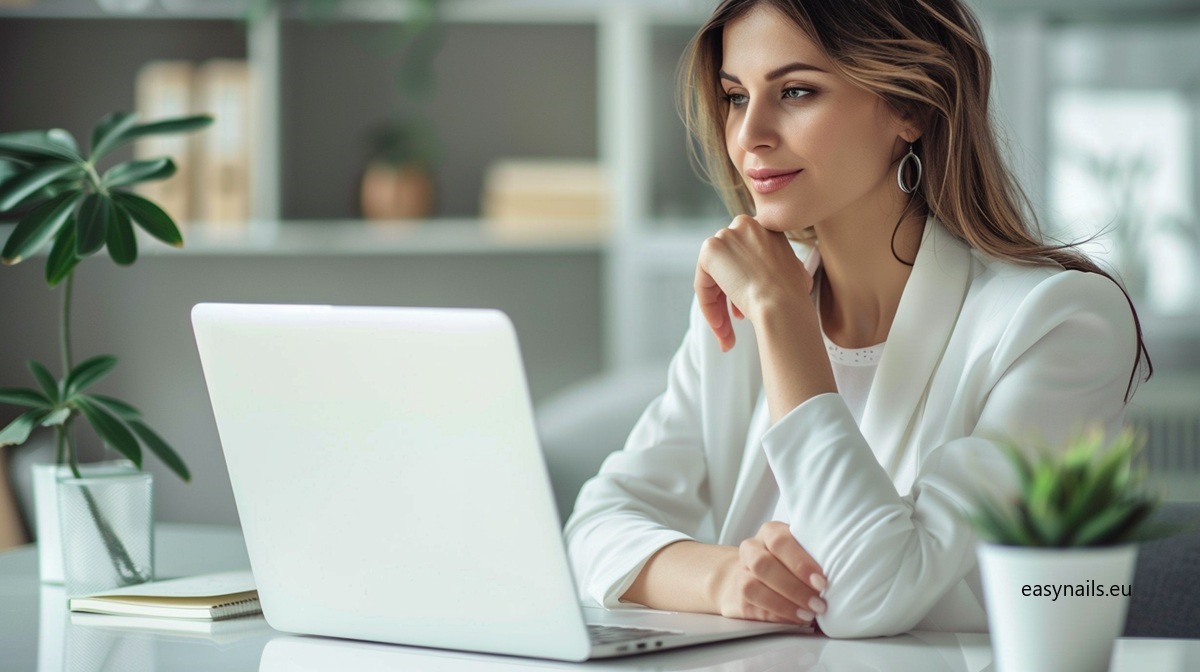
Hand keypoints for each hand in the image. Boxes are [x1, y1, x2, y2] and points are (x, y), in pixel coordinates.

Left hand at [695, 216, 813, 351]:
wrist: (782, 304)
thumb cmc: (792, 295)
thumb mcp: (791, 270)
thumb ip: (774, 264)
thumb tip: (764, 275)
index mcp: (766, 227)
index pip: (745, 257)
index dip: (746, 284)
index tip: (749, 307)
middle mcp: (745, 224)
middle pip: (728, 266)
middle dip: (729, 298)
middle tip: (736, 323)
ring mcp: (726, 235)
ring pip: (714, 277)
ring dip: (719, 308)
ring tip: (728, 334)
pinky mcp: (710, 250)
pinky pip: (703, 283)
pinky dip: (708, 307)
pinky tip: (721, 326)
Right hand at [713, 522, 826, 625]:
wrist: (749, 575)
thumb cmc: (785, 563)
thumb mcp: (799, 551)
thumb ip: (813, 557)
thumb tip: (843, 577)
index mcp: (770, 532)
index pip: (780, 541)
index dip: (800, 563)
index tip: (822, 582)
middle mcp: (752, 549)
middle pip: (763, 564)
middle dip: (794, 587)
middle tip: (818, 604)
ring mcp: (740, 572)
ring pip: (753, 586)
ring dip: (784, 604)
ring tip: (808, 615)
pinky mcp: (737, 597)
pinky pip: (752, 607)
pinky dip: (776, 615)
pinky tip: (794, 619)